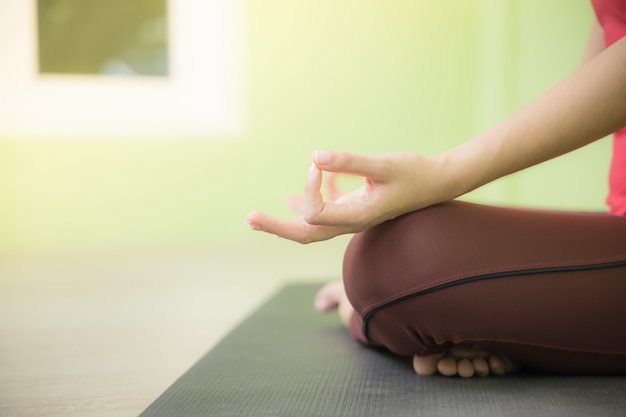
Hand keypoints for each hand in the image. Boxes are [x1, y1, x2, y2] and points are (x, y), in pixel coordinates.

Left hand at [246, 150, 449, 243]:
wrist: (439, 182)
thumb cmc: (415, 173)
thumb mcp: (384, 164)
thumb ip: (351, 162)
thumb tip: (315, 156)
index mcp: (356, 217)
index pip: (316, 213)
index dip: (310, 187)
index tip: (319, 162)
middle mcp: (350, 223)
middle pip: (305, 234)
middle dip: (275, 227)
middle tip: (248, 218)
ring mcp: (351, 218)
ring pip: (311, 228)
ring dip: (284, 222)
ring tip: (256, 219)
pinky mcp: (353, 209)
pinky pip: (323, 214)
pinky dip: (304, 207)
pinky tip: (290, 198)